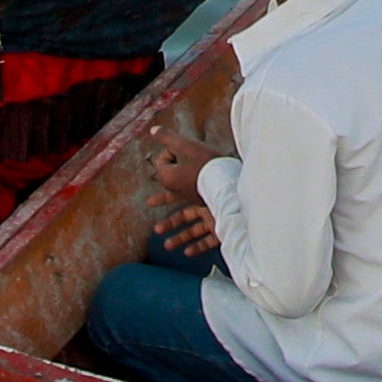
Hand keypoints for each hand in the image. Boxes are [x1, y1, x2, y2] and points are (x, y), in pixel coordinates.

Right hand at [152, 143, 223, 257]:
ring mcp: (215, 212)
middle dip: (169, 221)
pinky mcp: (224, 224)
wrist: (230, 181)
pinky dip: (196, 246)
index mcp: (195, 184)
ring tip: (166, 246)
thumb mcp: (184, 149)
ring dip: (179, 237)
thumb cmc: (206, 166)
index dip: (163, 197)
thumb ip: (169, 140)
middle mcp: (205, 199)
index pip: (176, 192)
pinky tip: (186, 253)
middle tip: (156, 229)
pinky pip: (209, 239)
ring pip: (195, 229)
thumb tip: (155, 128)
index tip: (151, 202)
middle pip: (185, 213)